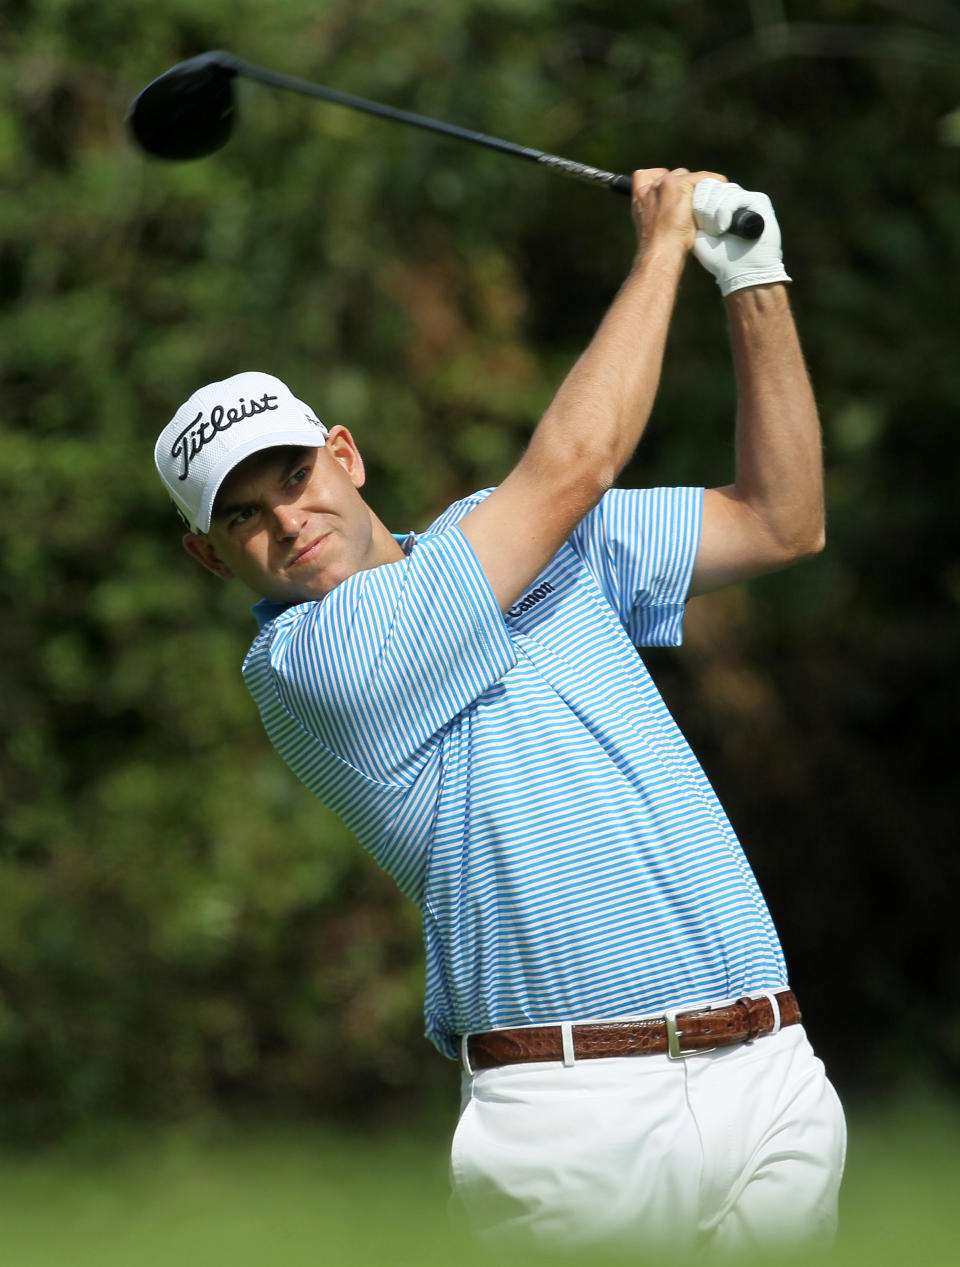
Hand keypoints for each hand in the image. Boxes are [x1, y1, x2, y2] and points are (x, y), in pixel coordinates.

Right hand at [631, 168, 728, 256]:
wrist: (661, 254)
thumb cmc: (660, 250)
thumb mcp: (653, 230)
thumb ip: (658, 215)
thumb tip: (677, 213)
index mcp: (639, 199)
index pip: (644, 176)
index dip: (659, 179)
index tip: (670, 188)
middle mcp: (649, 189)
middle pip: (672, 175)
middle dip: (683, 186)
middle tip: (693, 204)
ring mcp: (663, 184)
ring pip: (686, 176)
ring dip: (696, 186)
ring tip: (704, 202)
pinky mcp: (679, 185)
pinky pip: (701, 177)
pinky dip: (712, 182)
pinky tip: (718, 189)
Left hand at [692, 180, 790, 295]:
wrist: (744, 272)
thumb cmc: (720, 260)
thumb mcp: (699, 237)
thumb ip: (691, 218)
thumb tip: (680, 199)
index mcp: (720, 205)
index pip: (704, 188)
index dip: (697, 202)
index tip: (696, 224)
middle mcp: (734, 198)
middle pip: (712, 187)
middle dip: (704, 207)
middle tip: (708, 230)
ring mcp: (747, 199)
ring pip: (722, 191)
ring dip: (714, 212)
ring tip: (716, 232)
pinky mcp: (759, 201)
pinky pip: (735, 197)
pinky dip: (725, 211)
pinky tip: (722, 227)